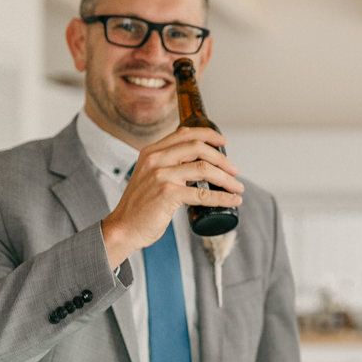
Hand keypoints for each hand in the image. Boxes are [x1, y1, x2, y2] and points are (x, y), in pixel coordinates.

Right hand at [101, 126, 243, 267]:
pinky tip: (232, 200)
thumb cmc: (140, 205)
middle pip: (198, 148)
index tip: (223, 142)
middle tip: (234, 170)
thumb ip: (167, 165)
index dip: (208, 135)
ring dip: (226, 179)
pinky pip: (203, 194)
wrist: (124, 227)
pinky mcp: (167, 194)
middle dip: (222, 159)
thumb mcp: (150, 176)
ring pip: (204, 169)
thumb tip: (198, 164)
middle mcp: (155, 159)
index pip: (184, 134)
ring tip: (237, 186)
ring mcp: (161, 176)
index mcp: (151, 151)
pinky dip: (222, 197)